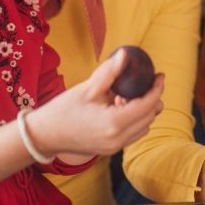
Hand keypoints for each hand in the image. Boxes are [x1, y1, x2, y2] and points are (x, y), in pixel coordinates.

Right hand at [31, 48, 163, 158]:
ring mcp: (114, 148)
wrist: (45, 135)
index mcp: (114, 123)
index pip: (148, 105)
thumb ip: (110, 72)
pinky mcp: (110, 150)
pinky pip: (133, 134)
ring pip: (144, 128)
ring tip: (126, 96)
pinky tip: (119, 108)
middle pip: (150, 117)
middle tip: (144, 82)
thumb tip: (126, 54)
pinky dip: (134, 120)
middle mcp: (118, 139)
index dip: (157, 88)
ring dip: (144, 111)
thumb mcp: (88, 88)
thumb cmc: (64, 109)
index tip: (159, 75)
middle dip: (152, 99)